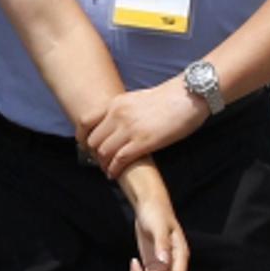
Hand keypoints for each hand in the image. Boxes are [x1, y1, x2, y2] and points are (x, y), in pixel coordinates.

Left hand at [87, 79, 206, 177]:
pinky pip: (120, 159)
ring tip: (107, 170)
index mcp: (115, 103)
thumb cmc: (167, 99)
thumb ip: (122, 111)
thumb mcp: (136, 99)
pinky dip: (114, 169)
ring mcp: (129, 129)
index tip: (85, 147)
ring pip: (103, 151)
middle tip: (99, 162)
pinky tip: (114, 174)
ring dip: (103, 164)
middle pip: (93, 140)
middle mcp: (117, 115)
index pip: (85, 121)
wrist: (187, 96)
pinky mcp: (143, 142)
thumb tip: (115, 124)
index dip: (82, 137)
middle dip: (94, 154)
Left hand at [126, 168, 189, 270]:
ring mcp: (162, 266)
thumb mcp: (158, 226)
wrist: (149, 206)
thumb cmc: (156, 213)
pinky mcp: (152, 265)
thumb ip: (162, 244)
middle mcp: (173, 264)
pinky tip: (133, 265)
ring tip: (133, 268)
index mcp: (180, 256)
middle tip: (135, 270)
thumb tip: (164, 263)